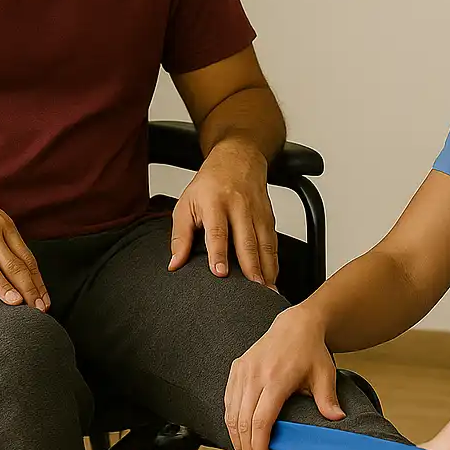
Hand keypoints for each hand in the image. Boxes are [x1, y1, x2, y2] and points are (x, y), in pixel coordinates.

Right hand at [0, 162, 49, 310]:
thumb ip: (4, 238)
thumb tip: (22, 267)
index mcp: (2, 225)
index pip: (26, 258)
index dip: (37, 282)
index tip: (45, 302)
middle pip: (12, 264)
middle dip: (28, 289)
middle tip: (38, 311)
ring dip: (3, 286)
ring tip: (15, 304)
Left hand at [169, 138, 276, 284]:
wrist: (238, 159)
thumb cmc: (209, 184)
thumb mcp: (186, 204)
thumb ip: (179, 236)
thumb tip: (175, 264)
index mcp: (214, 202)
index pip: (217, 231)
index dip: (218, 253)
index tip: (220, 273)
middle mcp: (239, 206)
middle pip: (246, 240)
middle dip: (251, 266)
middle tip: (253, 289)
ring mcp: (257, 211)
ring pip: (264, 243)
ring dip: (266, 268)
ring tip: (266, 289)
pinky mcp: (269, 216)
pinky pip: (273, 242)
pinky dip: (274, 261)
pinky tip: (272, 277)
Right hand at [225, 306, 342, 449]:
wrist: (295, 324)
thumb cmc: (310, 350)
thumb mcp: (324, 374)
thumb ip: (327, 399)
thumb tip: (336, 418)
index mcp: (276, 379)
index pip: (261, 421)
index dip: (259, 447)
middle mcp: (255, 375)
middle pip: (242, 423)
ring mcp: (243, 371)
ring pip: (231, 414)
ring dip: (236, 439)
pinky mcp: (237, 369)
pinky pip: (228, 401)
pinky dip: (231, 422)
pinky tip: (238, 436)